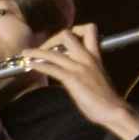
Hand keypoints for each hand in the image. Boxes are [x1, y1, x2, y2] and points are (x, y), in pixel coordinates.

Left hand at [24, 24, 138, 139]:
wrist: (113, 109)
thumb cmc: (104, 97)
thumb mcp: (96, 75)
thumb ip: (84, 68)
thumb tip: (69, 68)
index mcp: (95, 55)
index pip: (89, 30)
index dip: (74, 30)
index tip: (61, 40)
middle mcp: (86, 57)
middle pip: (67, 35)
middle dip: (52, 39)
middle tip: (42, 49)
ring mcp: (79, 67)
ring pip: (54, 52)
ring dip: (37, 52)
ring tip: (25, 53)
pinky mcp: (73, 79)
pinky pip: (52, 68)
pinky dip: (38, 65)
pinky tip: (30, 65)